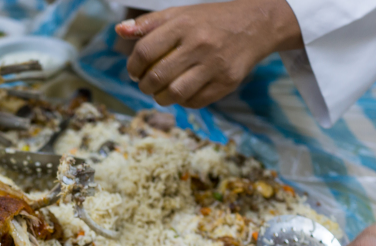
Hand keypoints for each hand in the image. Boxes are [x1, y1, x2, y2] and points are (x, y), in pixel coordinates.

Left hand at [115, 0, 302, 108]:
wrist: (256, 25)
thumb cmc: (209, 21)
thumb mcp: (180, 14)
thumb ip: (148, 24)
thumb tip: (119, 30)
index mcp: (184, 24)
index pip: (145, 52)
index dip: (132, 67)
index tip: (134, 71)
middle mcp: (200, 44)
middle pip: (157, 77)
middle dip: (144, 86)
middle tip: (146, 84)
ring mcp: (215, 65)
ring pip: (175, 94)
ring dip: (160, 98)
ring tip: (160, 92)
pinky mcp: (227, 82)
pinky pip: (195, 102)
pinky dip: (182, 102)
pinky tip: (181, 93)